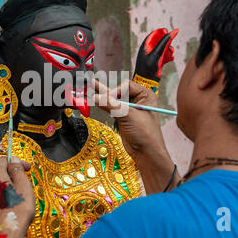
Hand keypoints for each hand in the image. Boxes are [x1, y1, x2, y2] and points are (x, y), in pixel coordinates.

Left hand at [0, 156, 34, 237]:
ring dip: (2, 179)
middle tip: (21, 175)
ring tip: (14, 187)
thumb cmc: (17, 212)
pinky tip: (6, 197)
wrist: (5, 234)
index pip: (2, 160)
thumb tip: (14, 159)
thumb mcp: (24, 187)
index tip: (25, 167)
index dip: (15, 161)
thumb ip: (17, 171)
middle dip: (8, 169)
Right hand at [92, 79, 179, 193]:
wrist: (146, 152)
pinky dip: (103, 103)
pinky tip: (95, 97)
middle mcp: (138, 99)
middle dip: (107, 91)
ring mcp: (129, 108)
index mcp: (145, 95)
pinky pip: (111, 106)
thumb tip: (96, 98)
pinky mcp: (122, 116)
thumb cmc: (145, 134)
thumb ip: (112, 106)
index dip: (116, 91)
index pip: (126, 86)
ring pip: (114, 98)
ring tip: (91, 85)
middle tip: (92, 85)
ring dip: (103, 95)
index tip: (107, 99)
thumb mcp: (128, 117)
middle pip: (118, 91)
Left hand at [134, 28, 177, 81]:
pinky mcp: (158, 62)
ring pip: (164, 49)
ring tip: (172, 52)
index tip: (167, 31)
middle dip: (167, 41)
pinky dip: (169, 56)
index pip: (153, 35)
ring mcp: (154, 56)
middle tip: (172, 41)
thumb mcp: (156, 53)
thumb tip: (170, 33)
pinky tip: (172, 58)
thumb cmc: (148, 67)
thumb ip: (163, 43)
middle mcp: (149, 50)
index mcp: (145, 46)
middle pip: (160, 41)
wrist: (146, 82)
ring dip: (169, 49)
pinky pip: (165, 56)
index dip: (161, 32)